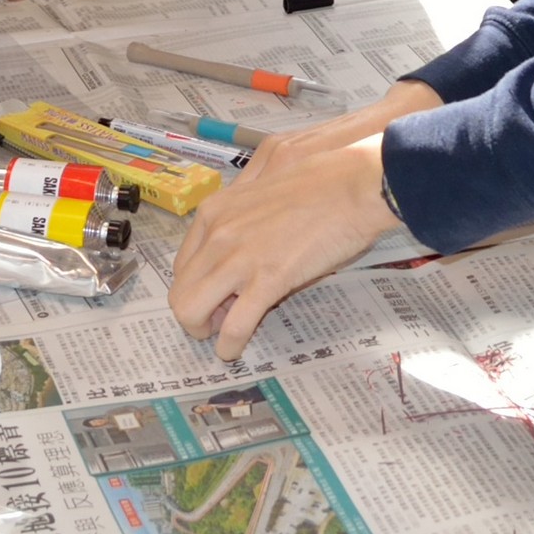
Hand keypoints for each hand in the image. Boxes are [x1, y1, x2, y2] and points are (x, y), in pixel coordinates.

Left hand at [168, 80, 441, 359]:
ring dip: (203, 331)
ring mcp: (239, 258)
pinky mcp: (267, 280)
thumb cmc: (320, 184)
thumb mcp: (264, 193)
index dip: (193, 288)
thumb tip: (242, 248)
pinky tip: (234, 350)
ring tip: (221, 339)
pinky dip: (229, 345)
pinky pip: (233, 326)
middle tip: (215, 321)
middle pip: (179, 292)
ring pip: (191, 311)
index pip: (181, 265)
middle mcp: (218, 234)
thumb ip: (243, 218)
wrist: (354, 185)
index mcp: (215, 211)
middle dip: (193, 315)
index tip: (212, 298)